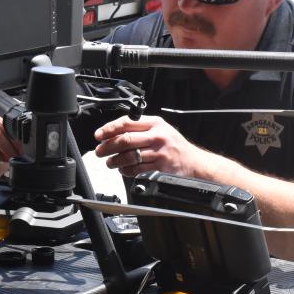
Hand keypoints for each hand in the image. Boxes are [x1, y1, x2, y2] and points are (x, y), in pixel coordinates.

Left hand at [94, 115, 212, 177]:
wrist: (195, 162)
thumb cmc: (174, 146)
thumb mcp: (161, 129)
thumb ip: (141, 128)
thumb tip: (114, 133)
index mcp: (155, 123)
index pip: (127, 122)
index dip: (109, 129)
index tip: (99, 135)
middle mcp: (157, 135)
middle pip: (125, 139)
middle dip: (108, 146)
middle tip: (99, 151)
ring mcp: (159, 151)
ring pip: (129, 156)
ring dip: (115, 161)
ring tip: (109, 163)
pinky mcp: (161, 166)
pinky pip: (137, 169)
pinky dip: (127, 171)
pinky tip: (123, 170)